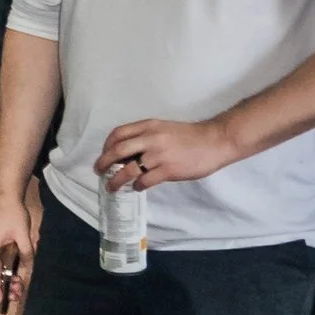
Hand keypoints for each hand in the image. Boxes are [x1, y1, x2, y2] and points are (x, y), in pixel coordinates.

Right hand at [0, 183, 34, 306]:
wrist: (5, 197)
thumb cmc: (12, 214)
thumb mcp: (23, 235)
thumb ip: (26, 253)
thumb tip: (28, 268)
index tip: (4, 299)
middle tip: (15, 295)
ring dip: (0, 281)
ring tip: (17, 286)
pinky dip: (0, 273)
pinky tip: (12, 275)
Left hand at [95, 115, 234, 191]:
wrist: (215, 141)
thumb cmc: (191, 136)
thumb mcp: (164, 128)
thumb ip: (147, 137)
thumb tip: (128, 153)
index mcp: (149, 126)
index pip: (118, 133)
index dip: (107, 145)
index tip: (104, 154)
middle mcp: (151, 138)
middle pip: (117, 151)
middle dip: (103, 163)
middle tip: (98, 171)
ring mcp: (159, 155)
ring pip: (128, 169)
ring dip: (115, 180)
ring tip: (111, 187)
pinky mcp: (168, 170)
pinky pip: (145, 180)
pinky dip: (137, 186)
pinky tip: (137, 188)